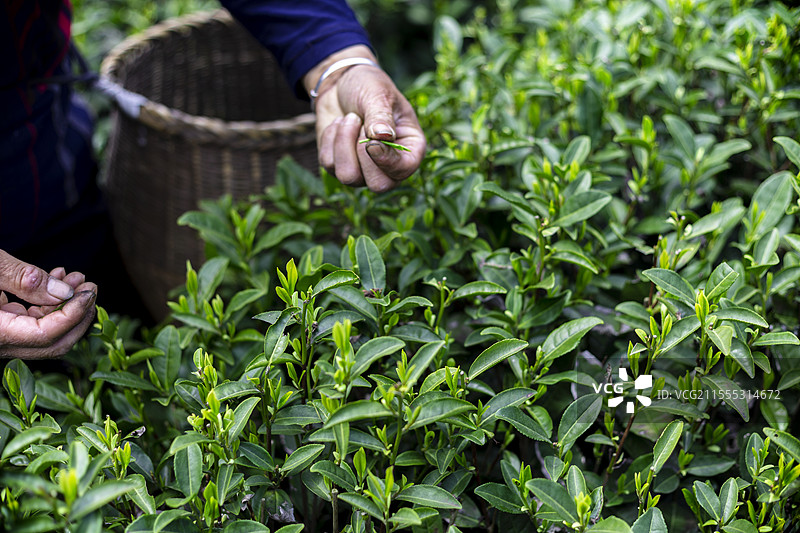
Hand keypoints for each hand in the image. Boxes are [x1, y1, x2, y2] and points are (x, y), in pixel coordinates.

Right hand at [0, 250, 96, 358]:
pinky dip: (49, 304)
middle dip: (77, 315)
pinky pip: (31, 322)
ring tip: (77, 278)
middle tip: (90, 287)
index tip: (89, 292)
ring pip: (44, 333)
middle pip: (51, 343)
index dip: (73, 315)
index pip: (45, 335)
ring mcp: (1, 337)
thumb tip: (63, 291)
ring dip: (65, 305)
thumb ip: (24, 280)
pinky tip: (58, 280)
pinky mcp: (2, 326)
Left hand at [305, 46, 425, 191]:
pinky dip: (330, 138)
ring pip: (348, 177)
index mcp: (410, 149)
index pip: (403, 170)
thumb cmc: (368, 86)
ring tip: (350, 119)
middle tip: (361, 123)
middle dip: (362, 153)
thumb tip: (382, 136)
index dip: (386, 160)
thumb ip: (380, 115)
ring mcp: (363, 171)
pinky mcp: (338, 167)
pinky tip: (339, 124)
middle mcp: (388, 166)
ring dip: (343, 142)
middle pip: (378, 185)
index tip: (371, 139)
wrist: (341, 82)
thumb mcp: (378, 94)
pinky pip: (329, 164)